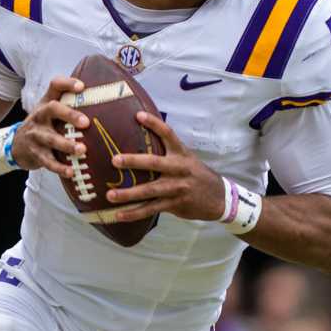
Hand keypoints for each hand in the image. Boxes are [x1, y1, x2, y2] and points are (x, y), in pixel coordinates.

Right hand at [13, 77, 90, 174]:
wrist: (15, 145)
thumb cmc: (43, 125)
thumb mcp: (49, 111)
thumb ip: (68, 104)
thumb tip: (102, 98)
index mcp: (46, 103)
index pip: (55, 86)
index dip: (67, 84)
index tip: (82, 86)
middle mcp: (40, 116)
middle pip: (52, 109)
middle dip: (69, 114)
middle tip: (86, 122)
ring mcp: (36, 135)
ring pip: (51, 138)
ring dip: (66, 144)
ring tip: (82, 150)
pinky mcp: (36, 153)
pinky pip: (48, 161)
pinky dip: (59, 168)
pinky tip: (71, 172)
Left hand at [104, 112, 226, 222]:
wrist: (219, 198)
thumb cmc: (197, 175)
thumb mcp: (188, 159)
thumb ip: (169, 152)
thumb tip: (143, 142)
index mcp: (181, 154)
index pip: (168, 134)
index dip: (154, 124)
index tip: (138, 115)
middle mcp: (179, 169)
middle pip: (154, 163)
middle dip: (133, 161)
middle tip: (114, 160)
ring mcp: (177, 188)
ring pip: (150, 190)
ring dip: (129, 194)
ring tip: (110, 195)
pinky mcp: (175, 204)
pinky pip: (151, 209)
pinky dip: (134, 213)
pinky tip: (119, 214)